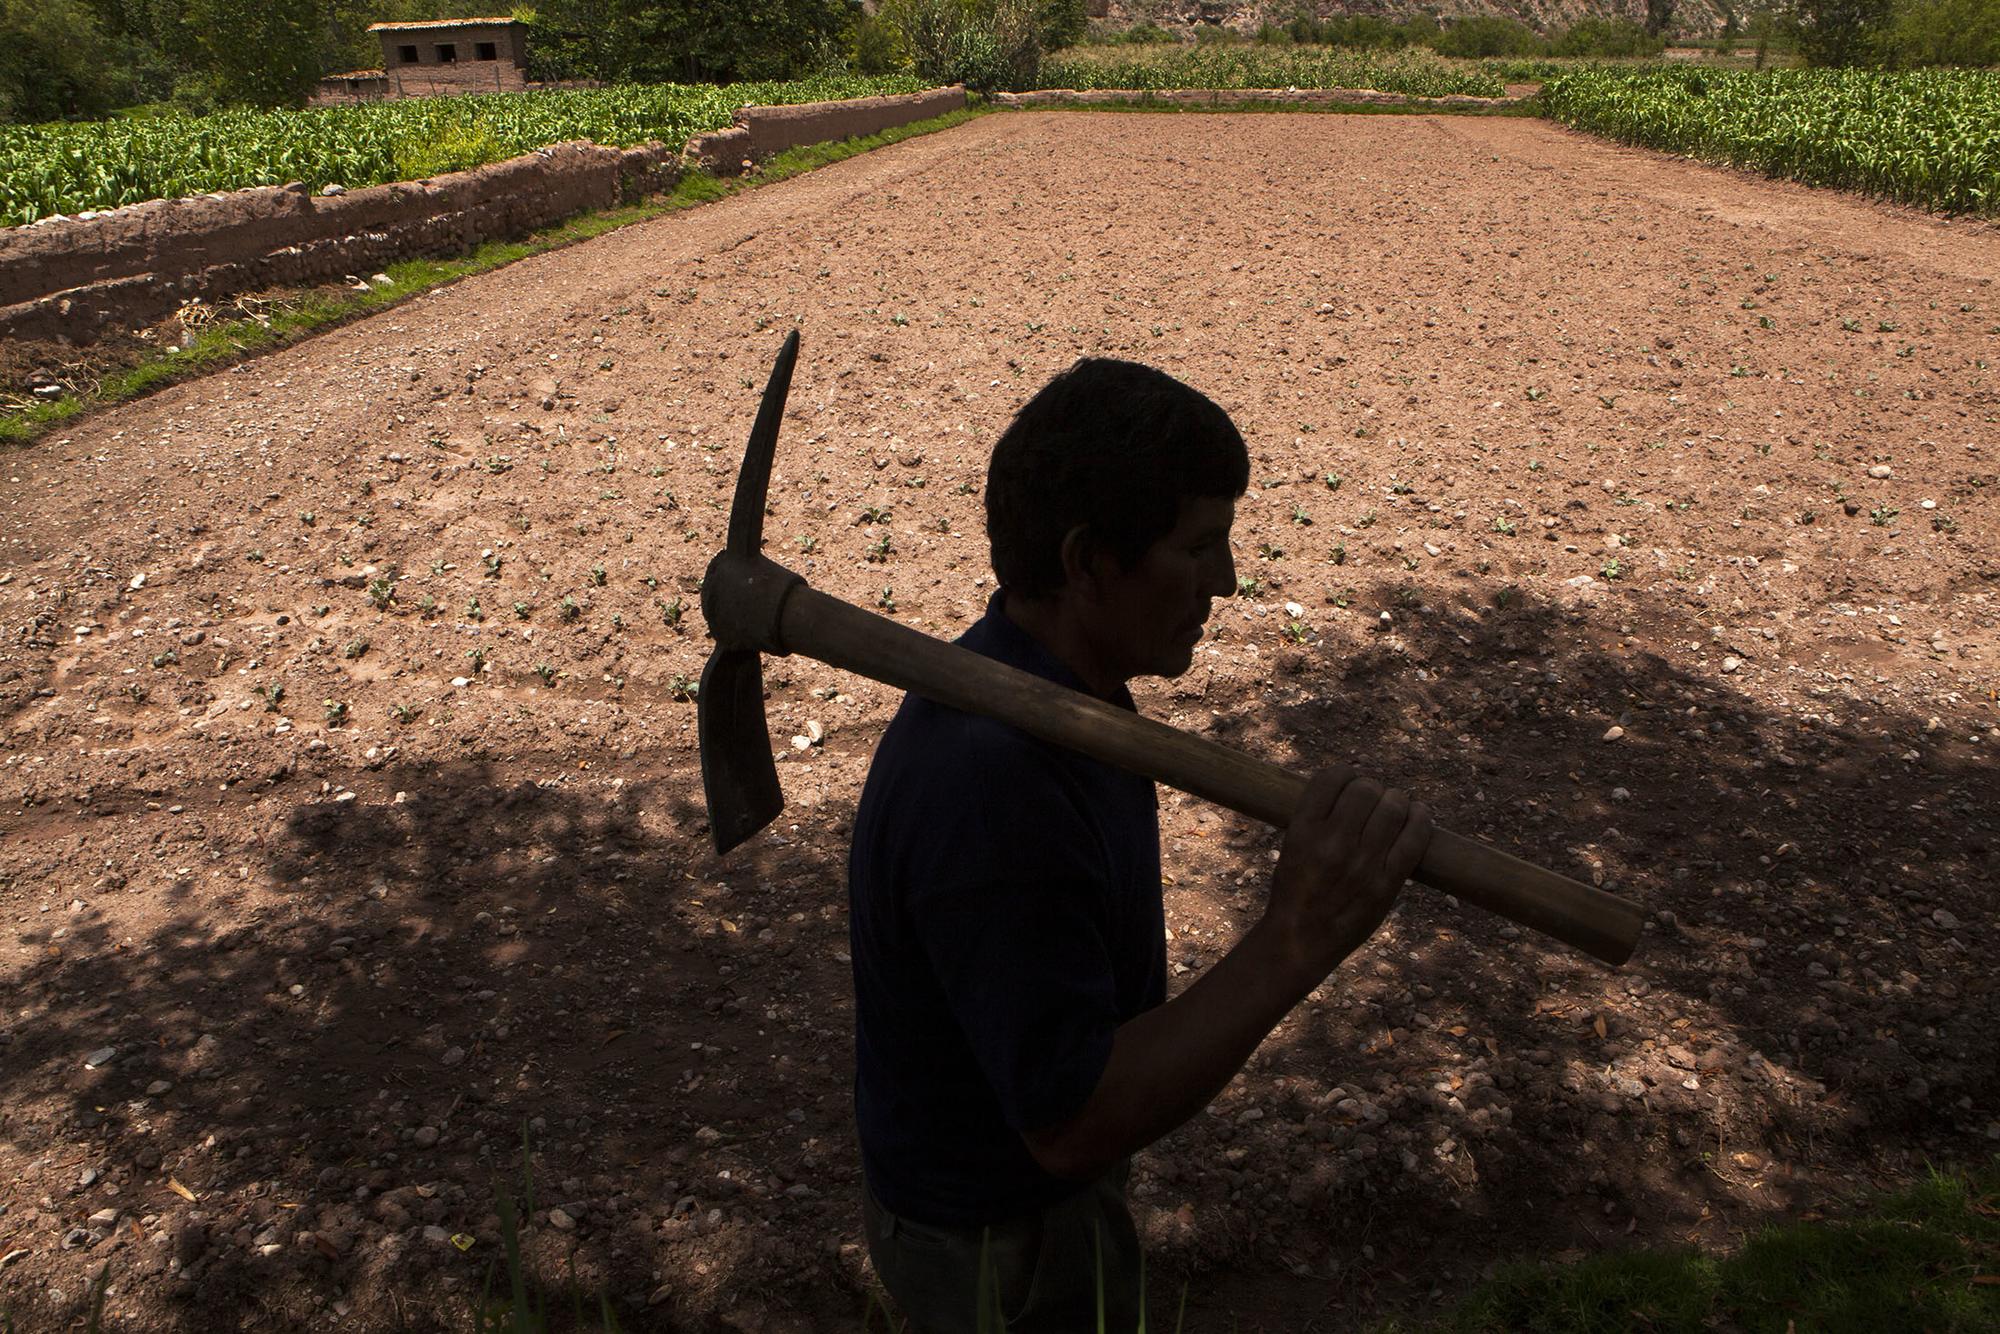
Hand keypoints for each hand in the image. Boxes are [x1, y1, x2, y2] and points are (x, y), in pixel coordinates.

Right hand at [1263, 765, 1431, 982]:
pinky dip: (1421, 819)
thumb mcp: (1292, 847)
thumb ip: (1318, 818)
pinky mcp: (1385, 885)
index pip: (1332, 777)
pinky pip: (1414, 839)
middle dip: (1373, 789)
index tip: (1350, 783)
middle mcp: (1332, 843)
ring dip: (1397, 801)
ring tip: (1395, 808)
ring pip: (1394, 807)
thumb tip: (1354, 786)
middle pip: (1366, 789)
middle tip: (1373, 801)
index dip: (1346, 774)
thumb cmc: (1295, 891)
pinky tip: (1418, 815)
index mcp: (1302, 830)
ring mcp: (1361, 864)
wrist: (1299, 941)